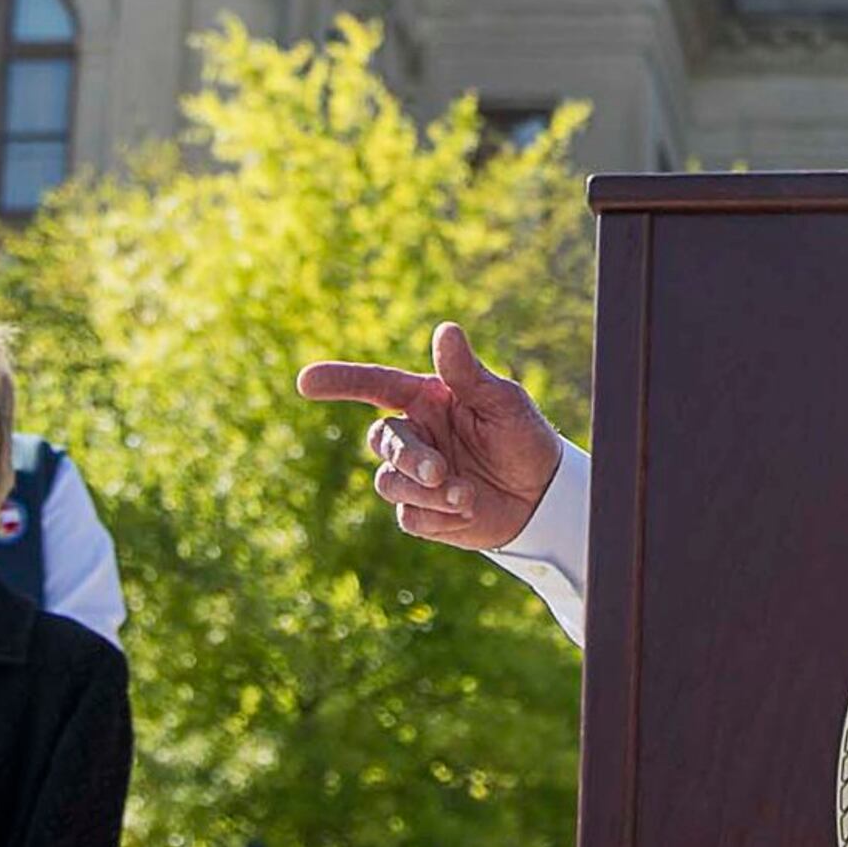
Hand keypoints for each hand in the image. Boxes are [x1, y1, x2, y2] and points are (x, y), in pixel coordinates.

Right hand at [294, 321, 566, 551]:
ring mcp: (414, 476)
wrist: (542, 494)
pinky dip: (437, 517)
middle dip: (408, 457)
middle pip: (382, 441)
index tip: (305, 381)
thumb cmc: (522, 436)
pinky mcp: (422, 513)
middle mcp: (415, 435)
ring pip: (390, 483)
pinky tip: (469, 511)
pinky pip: (409, 517)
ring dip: (426, 492)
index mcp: (427, 400)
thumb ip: (467, 372)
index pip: (375, 386)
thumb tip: (445, 329)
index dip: (340, 381)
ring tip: (466, 495)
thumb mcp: (502, 400)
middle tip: (439, 472)